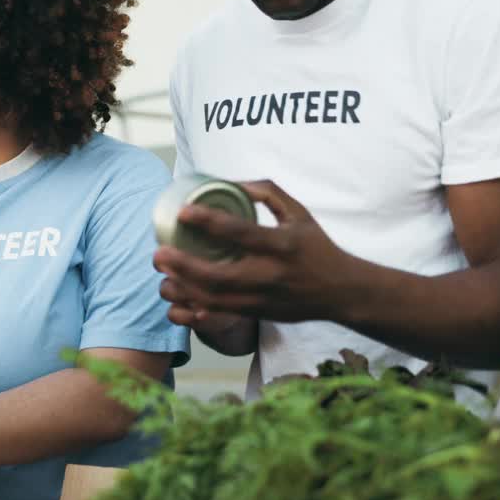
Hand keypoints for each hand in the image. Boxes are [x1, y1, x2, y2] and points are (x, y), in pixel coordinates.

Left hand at [154, 180, 355, 322]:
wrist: (340, 292)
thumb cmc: (316, 246)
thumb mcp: (299, 212)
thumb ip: (268, 192)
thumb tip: (231, 183)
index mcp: (282, 245)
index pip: (241, 232)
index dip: (209, 222)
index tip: (183, 212)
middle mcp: (271, 275)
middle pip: (219, 276)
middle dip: (184, 266)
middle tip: (159, 253)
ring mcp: (262, 299)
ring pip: (214, 301)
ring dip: (183, 290)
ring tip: (162, 275)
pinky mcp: (257, 314)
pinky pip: (219, 316)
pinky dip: (194, 310)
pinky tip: (176, 300)